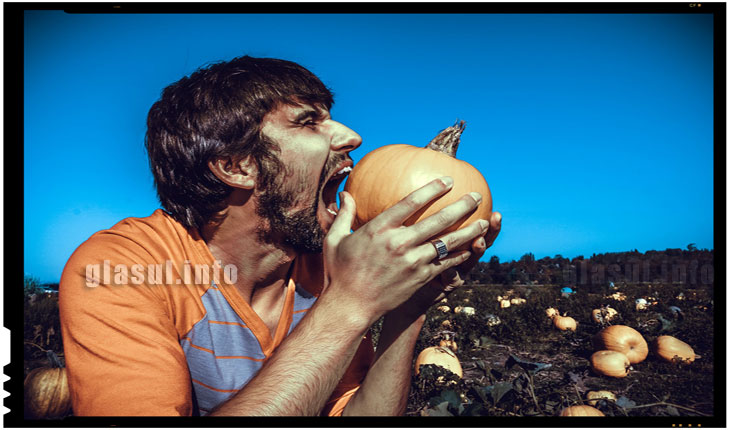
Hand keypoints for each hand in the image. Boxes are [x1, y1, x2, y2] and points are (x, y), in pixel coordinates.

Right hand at [320, 177, 485, 326]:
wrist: (349, 306)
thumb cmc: (339, 272)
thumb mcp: (335, 239)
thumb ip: (345, 215)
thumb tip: (346, 193)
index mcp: (379, 229)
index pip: (411, 203)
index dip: (431, 189)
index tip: (447, 180)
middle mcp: (399, 243)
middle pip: (437, 220)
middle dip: (461, 206)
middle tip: (476, 196)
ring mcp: (412, 262)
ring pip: (447, 243)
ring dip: (469, 231)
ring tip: (485, 222)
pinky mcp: (419, 278)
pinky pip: (445, 264)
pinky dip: (459, 255)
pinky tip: (470, 249)